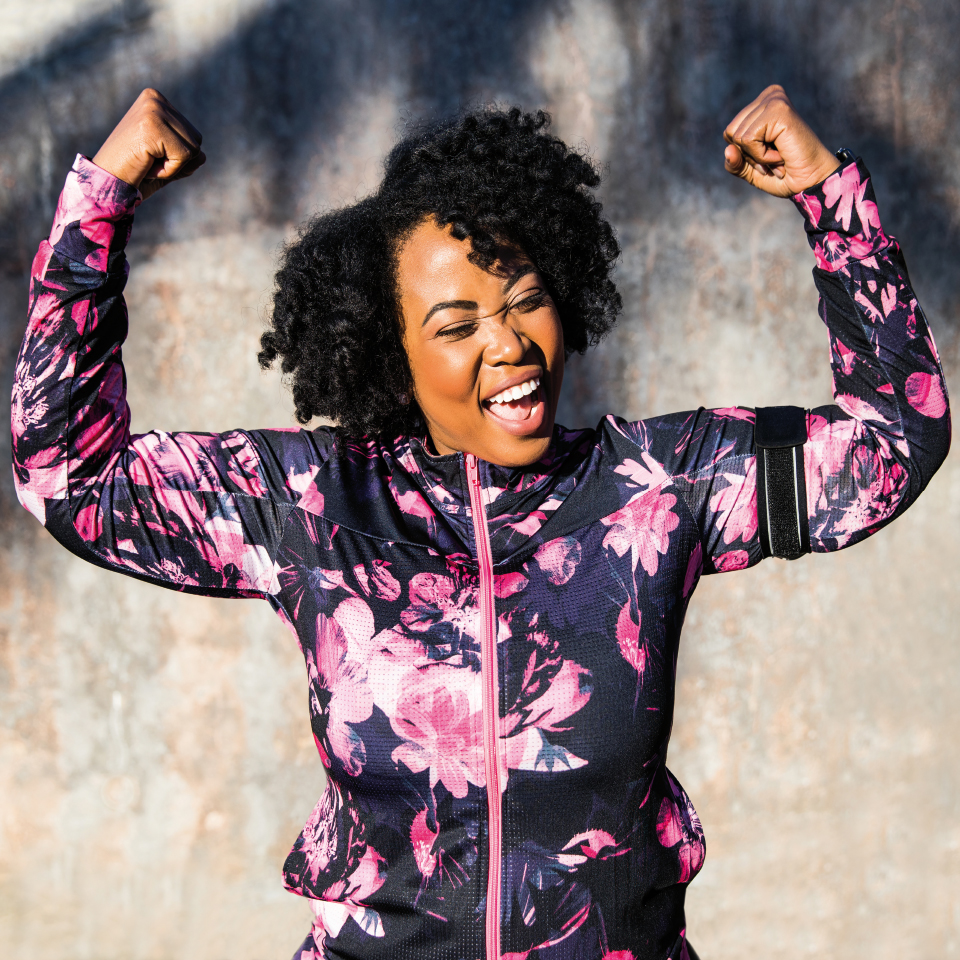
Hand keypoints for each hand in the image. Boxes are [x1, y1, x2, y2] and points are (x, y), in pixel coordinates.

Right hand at [93, 88, 204, 199]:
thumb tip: (204, 155)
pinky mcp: (152, 125)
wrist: (106, 184)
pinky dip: (170, 170)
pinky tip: (147, 165)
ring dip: (174, 167)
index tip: (150, 155)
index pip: (193, 135)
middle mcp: (155, 98)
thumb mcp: (166, 161)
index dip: (177, 157)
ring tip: (146, 162)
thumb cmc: (134, 174)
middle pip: (197, 141)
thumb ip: (186, 154)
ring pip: (194, 149)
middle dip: (178, 161)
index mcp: (156, 99)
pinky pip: (185, 156)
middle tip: (147, 161)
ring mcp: (153, 109)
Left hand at [723, 85, 838, 197]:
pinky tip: (781, 154)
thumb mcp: (750, 170)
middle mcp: (769, 96)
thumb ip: (734, 162)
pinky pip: (748, 139)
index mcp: (761, 104)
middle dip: (749, 155)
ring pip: (738, 137)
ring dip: (757, 157)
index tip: (768, 155)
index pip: (729, 132)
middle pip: (731, 133)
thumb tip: (727, 150)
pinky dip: (762, 156)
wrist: (811, 181)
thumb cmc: (784, 174)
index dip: (744, 153)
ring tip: (779, 156)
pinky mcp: (779, 109)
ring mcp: (774, 100)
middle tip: (774, 157)